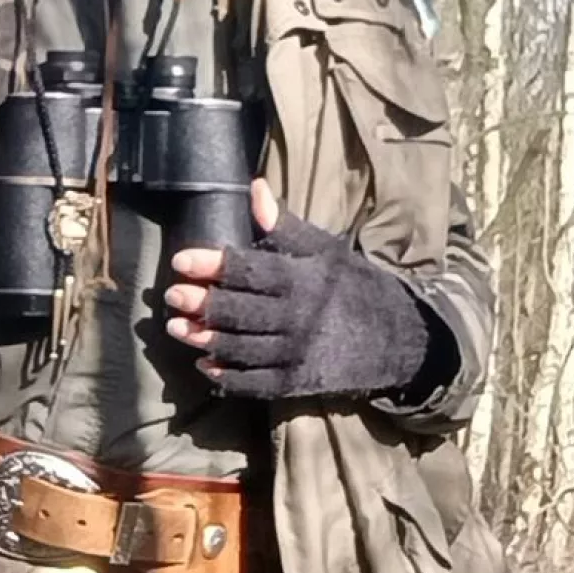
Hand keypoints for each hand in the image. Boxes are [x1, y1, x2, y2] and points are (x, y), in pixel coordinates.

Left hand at [165, 178, 433, 401]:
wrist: (403, 339)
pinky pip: (255, 383)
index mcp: (302, 279)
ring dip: (205, 339)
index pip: (247, 270)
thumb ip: (286, 227)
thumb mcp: (328, 251)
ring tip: (177, 329)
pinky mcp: (298, 382)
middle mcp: (297, 318)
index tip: (180, 260)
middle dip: (201, 303)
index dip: (210, 265)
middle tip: (170, 296)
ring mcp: (296, 354)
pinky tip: (205, 366)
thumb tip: (255, 189)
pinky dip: (228, 377)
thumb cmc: (358, 287)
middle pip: (237, 311)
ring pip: (240, 348)